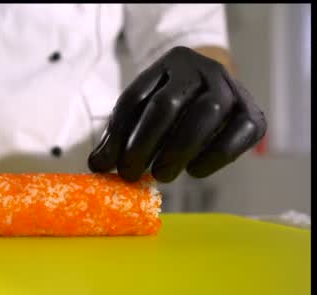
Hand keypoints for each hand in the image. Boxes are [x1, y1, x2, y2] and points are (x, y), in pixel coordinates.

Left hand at [88, 46, 266, 181]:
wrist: (215, 87)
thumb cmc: (169, 103)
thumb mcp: (140, 110)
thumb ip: (118, 136)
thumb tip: (97, 166)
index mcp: (169, 63)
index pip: (136, 98)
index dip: (119, 135)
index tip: (108, 165)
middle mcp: (203, 70)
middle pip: (169, 104)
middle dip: (146, 143)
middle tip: (132, 174)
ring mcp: (231, 88)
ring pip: (207, 115)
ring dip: (179, 150)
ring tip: (162, 175)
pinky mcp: (253, 113)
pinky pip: (241, 132)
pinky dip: (216, 156)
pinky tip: (194, 171)